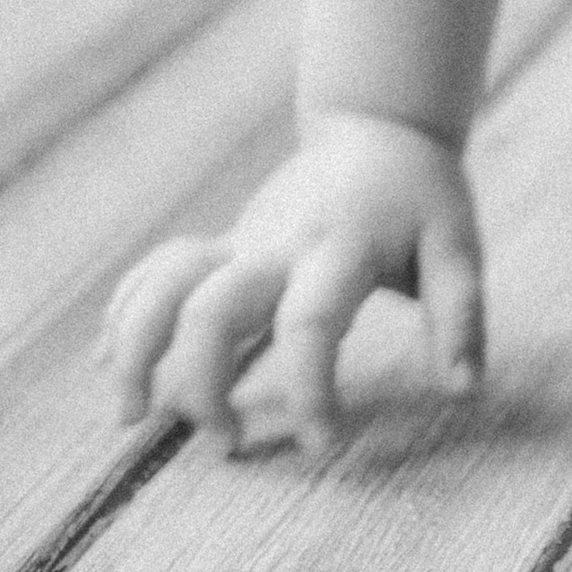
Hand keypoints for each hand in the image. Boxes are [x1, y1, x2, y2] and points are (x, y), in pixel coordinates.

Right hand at [102, 112, 483, 456]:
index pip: (311, 323)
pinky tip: (108, 360)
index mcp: (339, 251)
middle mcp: (277, 247)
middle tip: (226, 444)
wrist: (377, 126)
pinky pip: (159, 271)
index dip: (310, 388)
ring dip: (136, 347)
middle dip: (202, 383)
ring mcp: (241, 242)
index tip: (320, 445)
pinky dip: (127, 311)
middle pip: (213, 308)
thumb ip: (460, 315)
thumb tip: (463, 390)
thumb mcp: (457, 245)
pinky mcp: (222, 244)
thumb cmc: (423, 197)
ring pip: (165, 284)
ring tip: (128, 417)